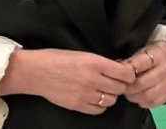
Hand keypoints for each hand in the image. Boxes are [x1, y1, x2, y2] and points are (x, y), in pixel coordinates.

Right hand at [0, 48, 135, 114]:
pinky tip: (96, 98)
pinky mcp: (78, 105)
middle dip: (121, 84)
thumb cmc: (57, 58)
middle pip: (120, 88)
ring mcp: (85, 94)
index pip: (125, 73)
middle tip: (116, 81)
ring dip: (111, 95)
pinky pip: (99, 110)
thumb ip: (101, 62)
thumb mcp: (82, 54)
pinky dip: (101, 105)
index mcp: (95, 62)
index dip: (129, 74)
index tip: (127, 73)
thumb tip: (120, 67)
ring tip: (104, 89)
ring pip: (111, 100)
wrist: (36, 72)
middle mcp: (92, 79)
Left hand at [122, 40, 165, 108]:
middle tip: (121, 88)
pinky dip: (142, 102)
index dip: (128, 71)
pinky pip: (152, 103)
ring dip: (134, 97)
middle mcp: (165, 70)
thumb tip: (117, 68)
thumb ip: (130, 61)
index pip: (140, 65)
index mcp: (158, 56)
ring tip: (128, 94)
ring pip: (147, 96)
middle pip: (142, 84)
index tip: (120, 75)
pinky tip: (138, 97)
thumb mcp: (142, 52)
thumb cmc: (153, 55)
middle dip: (128, 88)